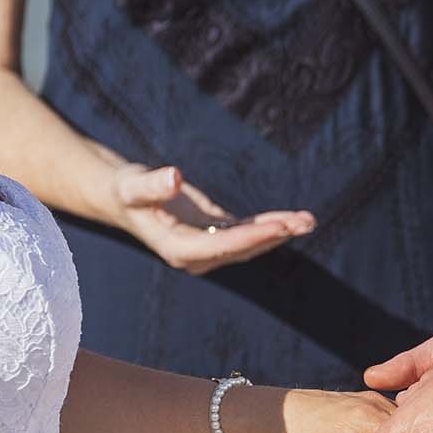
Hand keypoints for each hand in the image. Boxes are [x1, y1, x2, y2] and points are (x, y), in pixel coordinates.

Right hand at [107, 161, 314, 273]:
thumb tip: (174, 177)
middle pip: (241, 249)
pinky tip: (294, 219)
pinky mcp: (216, 236)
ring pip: (250, 245)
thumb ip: (153, 184)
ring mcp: (208, 248)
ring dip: (279, 232)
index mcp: (177, 249)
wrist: (124, 199)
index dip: (251, 237)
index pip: (220, 246)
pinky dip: (271, 225)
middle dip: (274, 236)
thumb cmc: (127, 192)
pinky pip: (248, 233)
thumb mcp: (134, 185)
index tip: (278, 225)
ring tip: (309, 220)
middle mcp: (196, 256)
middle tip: (304, 221)